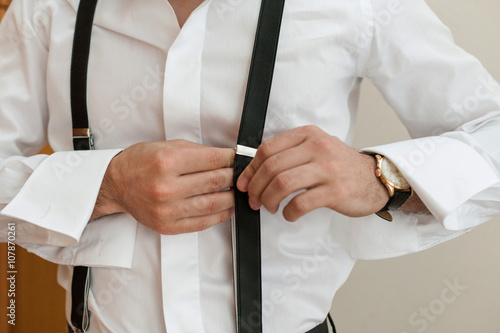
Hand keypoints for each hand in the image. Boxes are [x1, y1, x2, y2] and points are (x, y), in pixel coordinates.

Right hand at [91, 140, 234, 234]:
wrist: (115, 185)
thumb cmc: (140, 163)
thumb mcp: (167, 146)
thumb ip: (197, 152)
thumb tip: (226, 157)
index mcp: (168, 162)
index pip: (213, 160)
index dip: (232, 159)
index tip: (239, 158)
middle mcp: (167, 187)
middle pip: (216, 181)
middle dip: (234, 176)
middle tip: (242, 174)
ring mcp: (168, 209)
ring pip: (214, 204)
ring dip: (232, 197)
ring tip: (239, 191)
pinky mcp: (168, 226)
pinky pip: (202, 222)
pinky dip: (220, 215)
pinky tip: (227, 208)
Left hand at [236, 126, 388, 220]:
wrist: (375, 179)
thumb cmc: (340, 166)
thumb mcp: (316, 148)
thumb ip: (290, 153)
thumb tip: (254, 171)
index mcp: (309, 134)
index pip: (268, 149)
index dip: (250, 169)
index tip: (244, 183)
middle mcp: (318, 147)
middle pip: (271, 167)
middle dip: (255, 188)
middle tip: (253, 200)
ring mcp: (328, 169)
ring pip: (282, 183)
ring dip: (268, 200)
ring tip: (269, 207)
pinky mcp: (335, 191)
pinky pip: (301, 203)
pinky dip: (289, 212)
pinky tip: (289, 214)